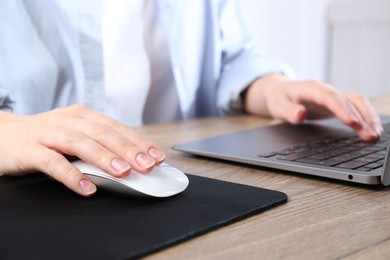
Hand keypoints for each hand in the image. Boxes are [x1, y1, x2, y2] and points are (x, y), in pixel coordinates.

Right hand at [0, 105, 165, 195]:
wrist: (1, 134)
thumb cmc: (44, 137)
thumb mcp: (74, 135)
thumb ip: (97, 145)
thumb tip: (130, 162)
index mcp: (83, 116)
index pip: (116, 128)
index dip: (138, 142)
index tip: (157, 156)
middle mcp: (68, 120)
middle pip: (103, 133)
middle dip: (129, 150)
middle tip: (148, 166)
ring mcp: (49, 133)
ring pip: (81, 143)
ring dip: (105, 158)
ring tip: (124, 173)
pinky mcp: (30, 149)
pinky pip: (53, 162)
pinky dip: (71, 175)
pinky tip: (86, 188)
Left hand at [243, 74, 382, 140]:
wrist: (280, 92)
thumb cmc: (279, 99)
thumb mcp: (277, 106)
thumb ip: (288, 111)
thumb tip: (299, 115)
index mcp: (311, 88)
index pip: (329, 97)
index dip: (341, 109)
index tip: (352, 122)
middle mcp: (325, 90)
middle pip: (348, 100)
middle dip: (361, 117)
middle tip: (370, 135)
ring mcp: (333, 95)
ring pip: (356, 102)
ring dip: (367, 117)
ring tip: (375, 135)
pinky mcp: (337, 102)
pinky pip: (356, 107)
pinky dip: (365, 117)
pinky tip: (372, 130)